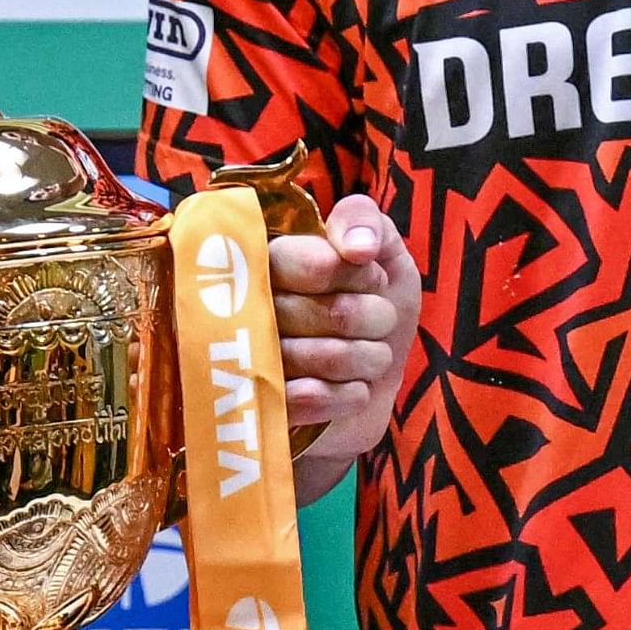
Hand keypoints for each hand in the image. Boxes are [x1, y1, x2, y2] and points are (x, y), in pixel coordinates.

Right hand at [268, 193, 414, 467]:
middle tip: (381, 321)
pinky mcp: (264, 408)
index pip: (311, 261)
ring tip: (372, 356)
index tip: (373, 278)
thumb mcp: (379, 250)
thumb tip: (358, 248)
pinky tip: (355, 388)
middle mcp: (249, 307)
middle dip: (374, 317)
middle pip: (331, 312)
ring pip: (325, 357)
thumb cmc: (372, 305)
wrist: (373, 381)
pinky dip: (348, 396)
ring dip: (369, 359)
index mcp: (268, 260)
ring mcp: (251, 361)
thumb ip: (363, 221)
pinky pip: (309, 401)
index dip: (354, 273)